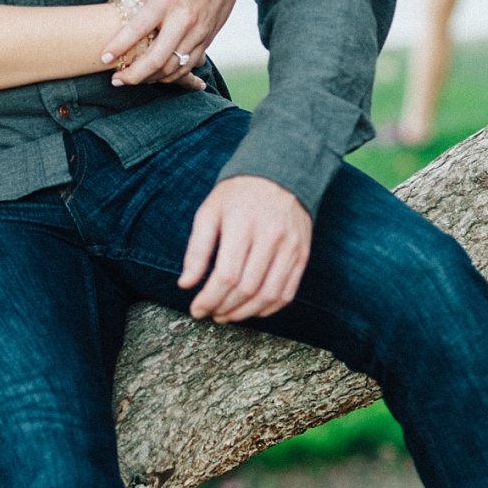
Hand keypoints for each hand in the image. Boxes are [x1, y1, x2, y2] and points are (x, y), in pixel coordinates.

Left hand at [97, 0, 241, 87]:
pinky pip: (188, 66)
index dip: (119, 46)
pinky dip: (170, 76)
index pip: (138, 28)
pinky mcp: (207, 40)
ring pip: (173, 67)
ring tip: (131, 80)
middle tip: (116, 80)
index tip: (103, 58)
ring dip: (150, 79)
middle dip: (134, 75)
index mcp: (166, 0)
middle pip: (157, 58)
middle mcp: (183, 19)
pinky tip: (154, 77)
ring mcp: (197, 32)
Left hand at [179, 176, 310, 322]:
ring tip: (227, 315)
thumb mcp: (209, 212)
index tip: (196, 309)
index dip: (209, 299)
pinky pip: (287, 292)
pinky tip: (250, 310)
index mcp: (242, 224)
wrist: (280, 173)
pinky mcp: (302, 254)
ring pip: (269, 295)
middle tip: (210, 314)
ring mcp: (290, 247)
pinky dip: (268, 308)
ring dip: (245, 313)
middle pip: (247, 288)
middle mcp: (270, 236)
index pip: (226, 275)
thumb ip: (196, 249)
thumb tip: (186, 284)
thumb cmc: (237, 194)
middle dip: (224, 308)